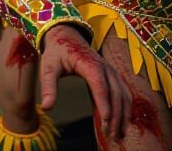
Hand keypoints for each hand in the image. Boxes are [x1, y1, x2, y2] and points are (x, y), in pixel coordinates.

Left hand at [39, 25, 128, 142]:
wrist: (67, 35)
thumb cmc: (57, 52)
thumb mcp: (48, 66)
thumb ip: (48, 86)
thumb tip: (46, 107)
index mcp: (89, 63)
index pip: (100, 85)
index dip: (104, 103)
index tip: (106, 122)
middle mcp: (105, 67)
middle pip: (115, 93)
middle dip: (115, 116)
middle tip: (112, 136)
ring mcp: (111, 71)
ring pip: (123, 94)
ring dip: (123, 115)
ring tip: (120, 135)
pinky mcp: (113, 76)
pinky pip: (124, 93)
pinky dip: (125, 108)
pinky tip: (122, 123)